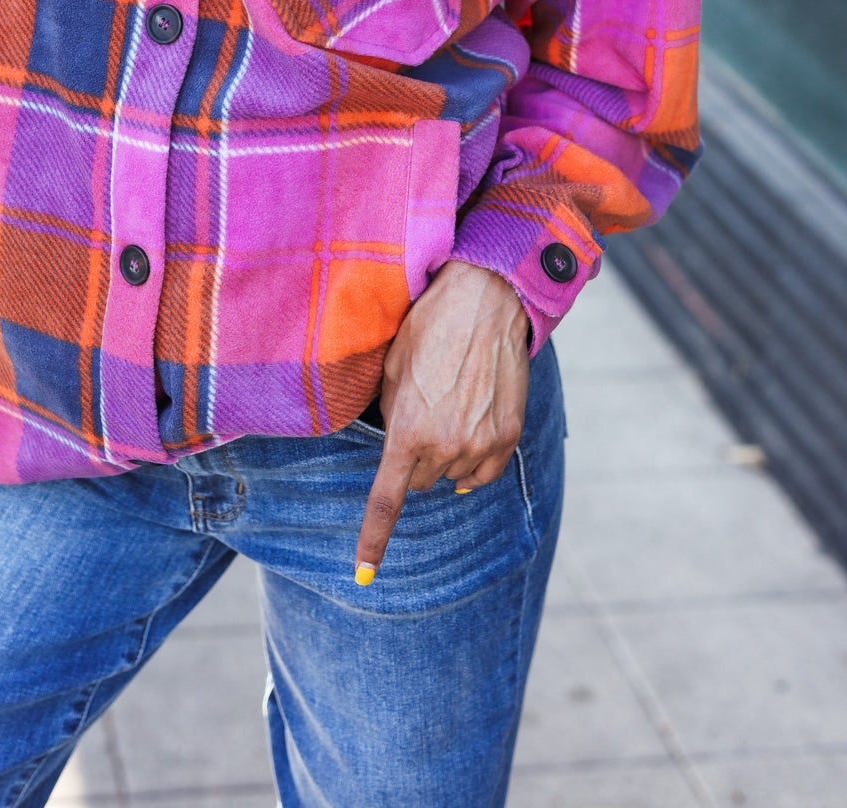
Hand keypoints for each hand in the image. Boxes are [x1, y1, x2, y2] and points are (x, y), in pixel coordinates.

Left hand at [354, 260, 529, 583]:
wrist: (486, 300)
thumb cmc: (430, 326)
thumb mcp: (392, 368)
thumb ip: (388, 414)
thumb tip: (390, 443)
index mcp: (408, 432)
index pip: (388, 500)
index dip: (374, 539)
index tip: (365, 572)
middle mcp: (446, 447)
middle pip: (420, 481)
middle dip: (413, 459)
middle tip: (418, 414)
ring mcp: (482, 445)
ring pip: (451, 477)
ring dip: (444, 455)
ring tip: (447, 406)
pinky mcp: (509, 435)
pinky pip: (483, 472)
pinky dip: (473, 461)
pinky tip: (469, 428)